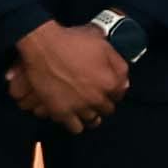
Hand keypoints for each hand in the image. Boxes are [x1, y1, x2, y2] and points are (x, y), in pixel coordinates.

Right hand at [3, 19, 132, 131]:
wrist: (43, 46)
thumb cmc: (71, 41)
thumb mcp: (102, 43)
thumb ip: (118, 63)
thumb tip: (124, 81)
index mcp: (110, 82)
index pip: (119, 94)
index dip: (112, 90)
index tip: (106, 87)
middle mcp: (97, 98)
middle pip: (106, 110)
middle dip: (102, 103)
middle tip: (94, 95)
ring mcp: (79, 107)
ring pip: (92, 121)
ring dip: (90, 115)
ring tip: (84, 108)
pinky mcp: (62, 113)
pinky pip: (74, 127)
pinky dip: (74, 122)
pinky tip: (71, 114)